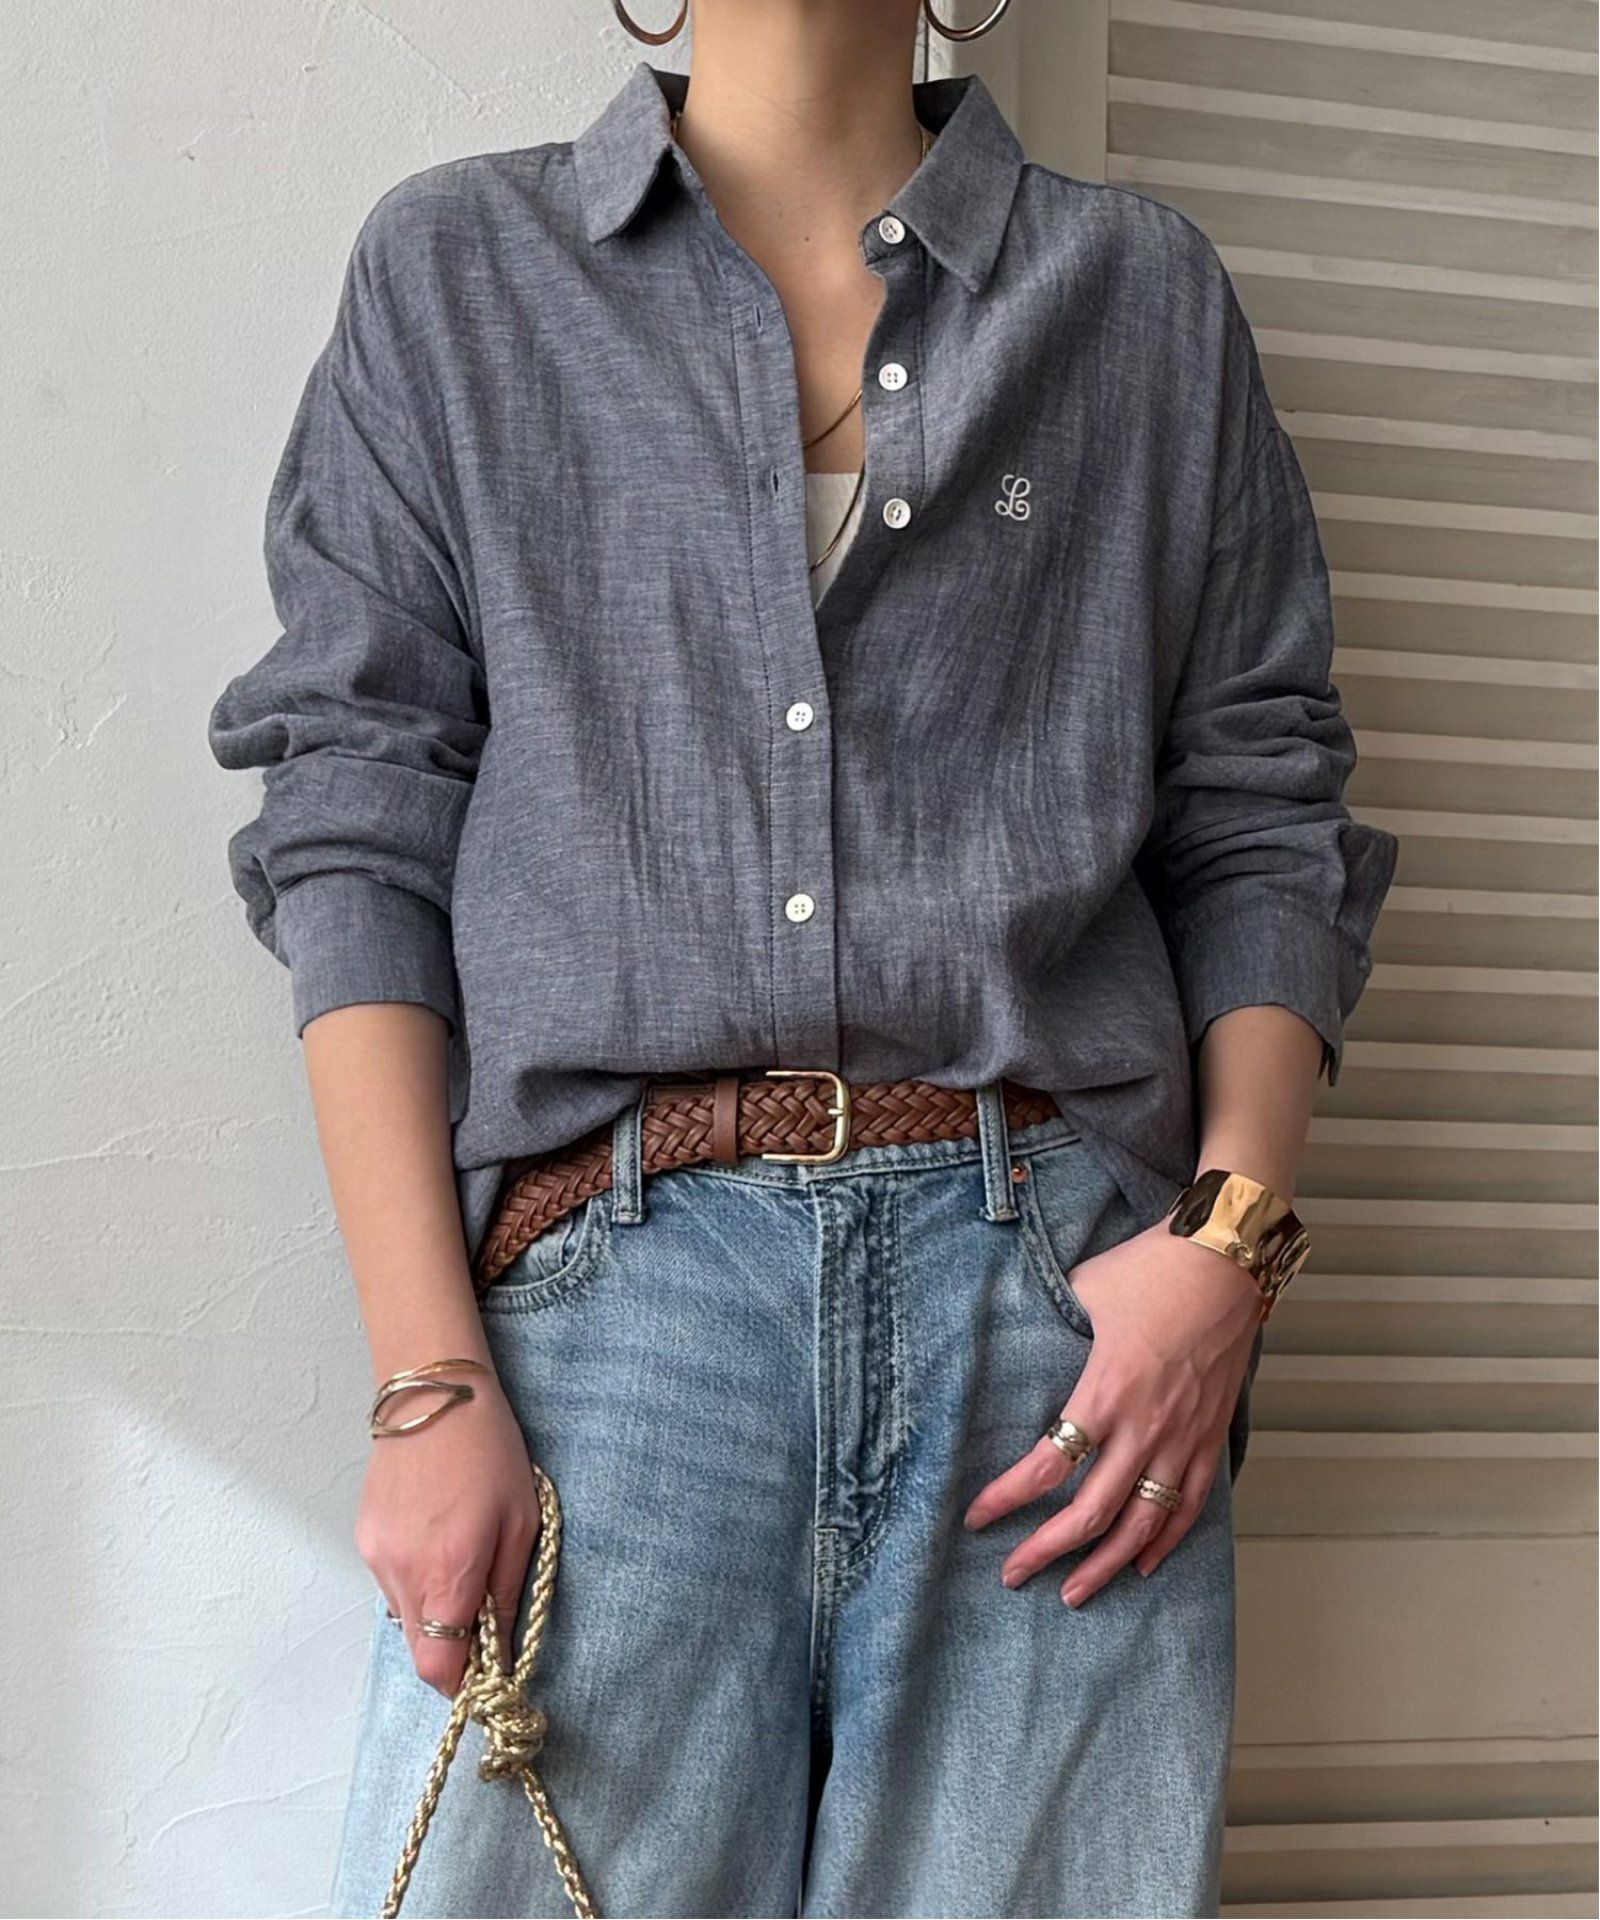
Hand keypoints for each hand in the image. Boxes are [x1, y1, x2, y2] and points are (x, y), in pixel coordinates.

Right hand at [355, 1363, 540, 1695]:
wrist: (434, 1393)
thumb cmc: (489, 1451)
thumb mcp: (521, 1521)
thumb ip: (508, 1592)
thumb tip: (503, 1650)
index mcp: (448, 1571)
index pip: (439, 1668)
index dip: (463, 1686)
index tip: (488, 1680)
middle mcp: (402, 1571)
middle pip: (420, 1649)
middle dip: (453, 1650)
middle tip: (486, 1622)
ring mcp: (376, 1554)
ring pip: (405, 1616)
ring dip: (435, 1610)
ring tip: (464, 1559)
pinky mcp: (365, 1536)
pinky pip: (391, 1582)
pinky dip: (417, 1579)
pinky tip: (439, 1538)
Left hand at [963, 1218, 1261, 1604]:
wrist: (1227, 1260)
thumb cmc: (1152, 1268)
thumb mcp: (1084, 1289)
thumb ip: (1053, 1324)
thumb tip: (1020, 1333)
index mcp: (1105, 1391)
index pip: (1047, 1465)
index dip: (1007, 1499)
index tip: (977, 1518)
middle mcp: (1145, 1427)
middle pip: (1090, 1513)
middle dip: (1046, 1551)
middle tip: (1013, 1574)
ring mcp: (1183, 1438)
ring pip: (1141, 1526)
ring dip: (1105, 1565)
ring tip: (1073, 1593)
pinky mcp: (1211, 1436)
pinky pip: (1189, 1505)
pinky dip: (1166, 1541)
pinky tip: (1143, 1565)